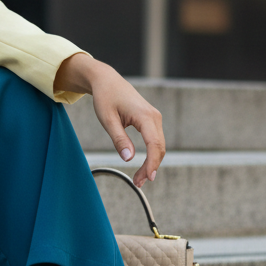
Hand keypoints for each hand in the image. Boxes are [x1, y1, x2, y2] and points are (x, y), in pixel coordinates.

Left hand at [53, 54, 165, 188]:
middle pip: (159, 148)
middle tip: (138, 184)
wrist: (107, 81)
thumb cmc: (105, 98)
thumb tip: (128, 159)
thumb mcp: (107, 119)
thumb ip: (119, 139)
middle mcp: (154, 117)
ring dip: (151, 163)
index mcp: (145, 116)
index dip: (152, 163)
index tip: (148, 178)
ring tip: (138, 179)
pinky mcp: (151, 120)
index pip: (154, 144)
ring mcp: (154, 118)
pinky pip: (154, 141)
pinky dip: (150, 155)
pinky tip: (142, 166)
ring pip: (158, 146)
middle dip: (151, 167)